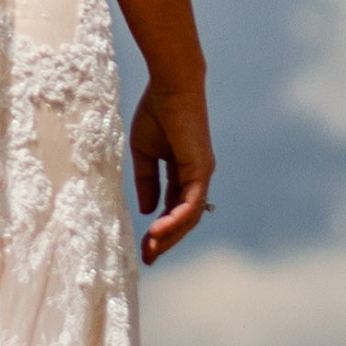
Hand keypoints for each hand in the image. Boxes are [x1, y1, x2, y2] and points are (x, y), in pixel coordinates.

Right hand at [131, 78, 214, 265]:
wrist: (170, 88)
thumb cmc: (157, 112)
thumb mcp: (144, 153)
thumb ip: (147, 182)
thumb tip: (148, 211)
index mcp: (184, 172)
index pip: (174, 209)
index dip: (160, 228)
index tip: (144, 246)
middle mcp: (197, 177)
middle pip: (184, 219)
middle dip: (166, 240)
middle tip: (147, 258)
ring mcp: (201, 175)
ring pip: (189, 217)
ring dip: (170, 236)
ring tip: (150, 250)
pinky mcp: (201, 170)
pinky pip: (190, 204)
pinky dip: (176, 220)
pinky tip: (158, 232)